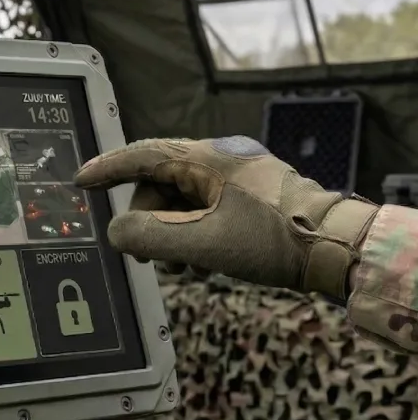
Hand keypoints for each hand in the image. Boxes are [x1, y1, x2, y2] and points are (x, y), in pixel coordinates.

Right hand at [73, 135, 378, 298]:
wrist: (338, 248)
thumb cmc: (273, 240)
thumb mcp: (204, 243)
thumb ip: (151, 238)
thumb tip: (116, 233)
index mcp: (205, 159)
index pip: (142, 156)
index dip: (107, 169)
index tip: (80, 182)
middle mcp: (218, 158)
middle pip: (159, 183)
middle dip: (149, 220)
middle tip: (152, 258)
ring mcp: (236, 173)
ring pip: (181, 199)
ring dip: (173, 231)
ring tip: (185, 264)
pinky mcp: (249, 192)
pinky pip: (203, 206)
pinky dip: (194, 230)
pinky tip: (204, 259)